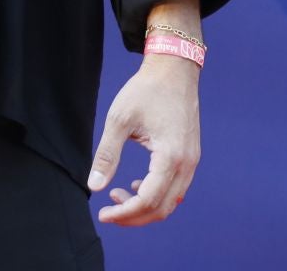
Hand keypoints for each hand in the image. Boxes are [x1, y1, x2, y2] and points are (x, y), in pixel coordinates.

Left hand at [87, 53, 200, 225]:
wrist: (174, 70)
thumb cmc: (146, 91)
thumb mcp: (119, 120)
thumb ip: (107, 155)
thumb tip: (94, 186)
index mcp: (170, 156)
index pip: (148, 200)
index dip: (124, 213)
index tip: (103, 214)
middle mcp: (186, 163)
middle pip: (162, 208)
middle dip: (133, 216)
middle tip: (108, 211)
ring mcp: (191, 160)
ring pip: (171, 201)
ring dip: (145, 207)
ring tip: (117, 196)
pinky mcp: (190, 156)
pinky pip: (176, 188)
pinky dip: (156, 195)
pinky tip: (136, 185)